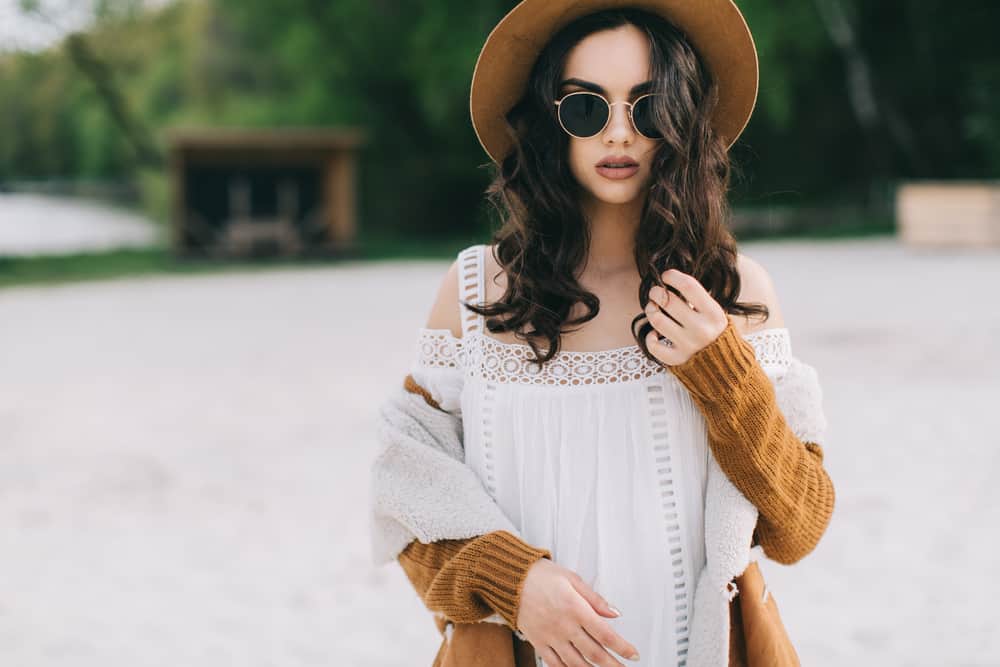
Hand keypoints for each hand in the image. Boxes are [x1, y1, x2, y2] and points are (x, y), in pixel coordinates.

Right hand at [516, 559, 639, 665]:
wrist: (511, 579)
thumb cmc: (541, 575)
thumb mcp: (572, 578)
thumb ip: (595, 598)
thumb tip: (614, 613)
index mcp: (575, 608)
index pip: (605, 634)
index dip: (622, 647)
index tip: (633, 653)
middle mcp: (564, 626)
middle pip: (594, 653)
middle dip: (613, 664)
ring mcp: (550, 637)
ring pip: (576, 663)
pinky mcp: (538, 642)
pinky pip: (554, 664)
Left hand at [643, 268, 729, 366]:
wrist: (726, 367)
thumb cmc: (716, 334)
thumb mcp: (716, 314)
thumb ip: (698, 301)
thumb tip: (671, 284)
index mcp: (713, 314)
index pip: (689, 286)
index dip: (673, 276)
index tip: (666, 275)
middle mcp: (701, 329)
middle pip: (668, 301)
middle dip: (656, 292)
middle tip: (655, 292)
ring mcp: (688, 345)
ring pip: (657, 320)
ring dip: (650, 310)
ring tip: (652, 308)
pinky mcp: (677, 360)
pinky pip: (654, 346)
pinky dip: (650, 337)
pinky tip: (655, 333)